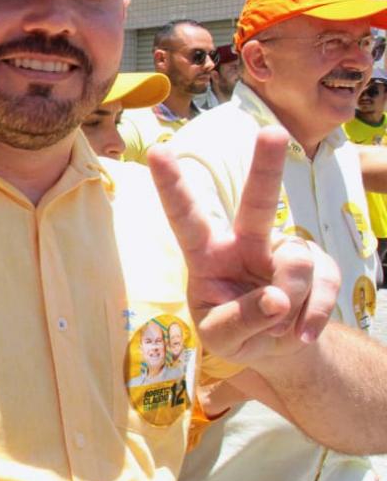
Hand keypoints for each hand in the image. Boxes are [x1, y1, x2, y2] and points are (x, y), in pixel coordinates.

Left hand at [147, 127, 338, 365]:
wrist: (273, 348)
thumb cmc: (232, 332)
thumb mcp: (220, 339)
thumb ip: (239, 321)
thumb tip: (277, 297)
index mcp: (205, 254)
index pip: (185, 217)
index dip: (172, 186)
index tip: (158, 151)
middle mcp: (244, 242)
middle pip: (257, 202)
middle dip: (266, 167)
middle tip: (273, 132)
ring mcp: (284, 250)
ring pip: (296, 263)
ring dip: (290, 305)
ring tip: (276, 325)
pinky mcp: (318, 264)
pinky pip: (323, 285)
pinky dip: (313, 317)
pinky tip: (301, 333)